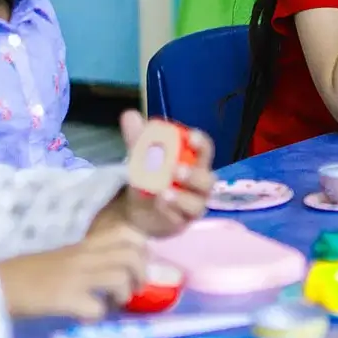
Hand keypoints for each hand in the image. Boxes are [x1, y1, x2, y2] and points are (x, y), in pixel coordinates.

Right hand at [0, 226, 149, 320]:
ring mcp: (74, 276)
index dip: (141, 248)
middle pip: (131, 254)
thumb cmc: (26, 275)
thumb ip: (89, 260)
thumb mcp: (63, 258)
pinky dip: (98, 317)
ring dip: (124, 294)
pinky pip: (97, 308)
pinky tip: (86, 318)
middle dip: (141, 274)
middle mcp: (82, 256)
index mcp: (83, 245)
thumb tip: (118, 273)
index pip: (126, 232)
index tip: (137, 264)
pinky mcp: (64, 298)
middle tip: (133, 289)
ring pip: (120, 276)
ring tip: (113, 304)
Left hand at [115, 112, 213, 237]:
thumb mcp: (140, 157)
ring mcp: (192, 205)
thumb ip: (137, 138)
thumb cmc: (149, 179)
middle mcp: (198, 184)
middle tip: (174, 169)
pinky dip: (170, 209)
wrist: (136, 211)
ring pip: (197, 202)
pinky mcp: (182, 222)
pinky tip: (159, 202)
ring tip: (163, 190)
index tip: (190, 137)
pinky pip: (182, 218)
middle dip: (193, 174)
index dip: (200, 143)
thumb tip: (130, 115)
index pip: (205, 150)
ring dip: (182, 196)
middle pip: (207, 179)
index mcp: (193, 162)